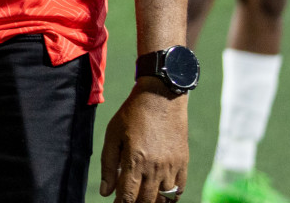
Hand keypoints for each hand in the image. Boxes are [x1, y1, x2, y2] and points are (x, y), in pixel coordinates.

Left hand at [99, 80, 188, 201]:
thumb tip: (105, 192)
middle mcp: (155, 167)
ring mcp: (172, 166)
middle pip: (146, 201)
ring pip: (163, 198)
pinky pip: (179, 190)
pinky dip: (170, 197)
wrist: (161, 97)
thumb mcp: (113, 135)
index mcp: (135, 160)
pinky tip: (161, 195)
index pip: (128, 196)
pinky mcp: (183, 163)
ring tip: (143, 197)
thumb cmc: (132, 114)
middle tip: (128, 199)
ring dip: (152, 201)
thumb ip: (108, 165)